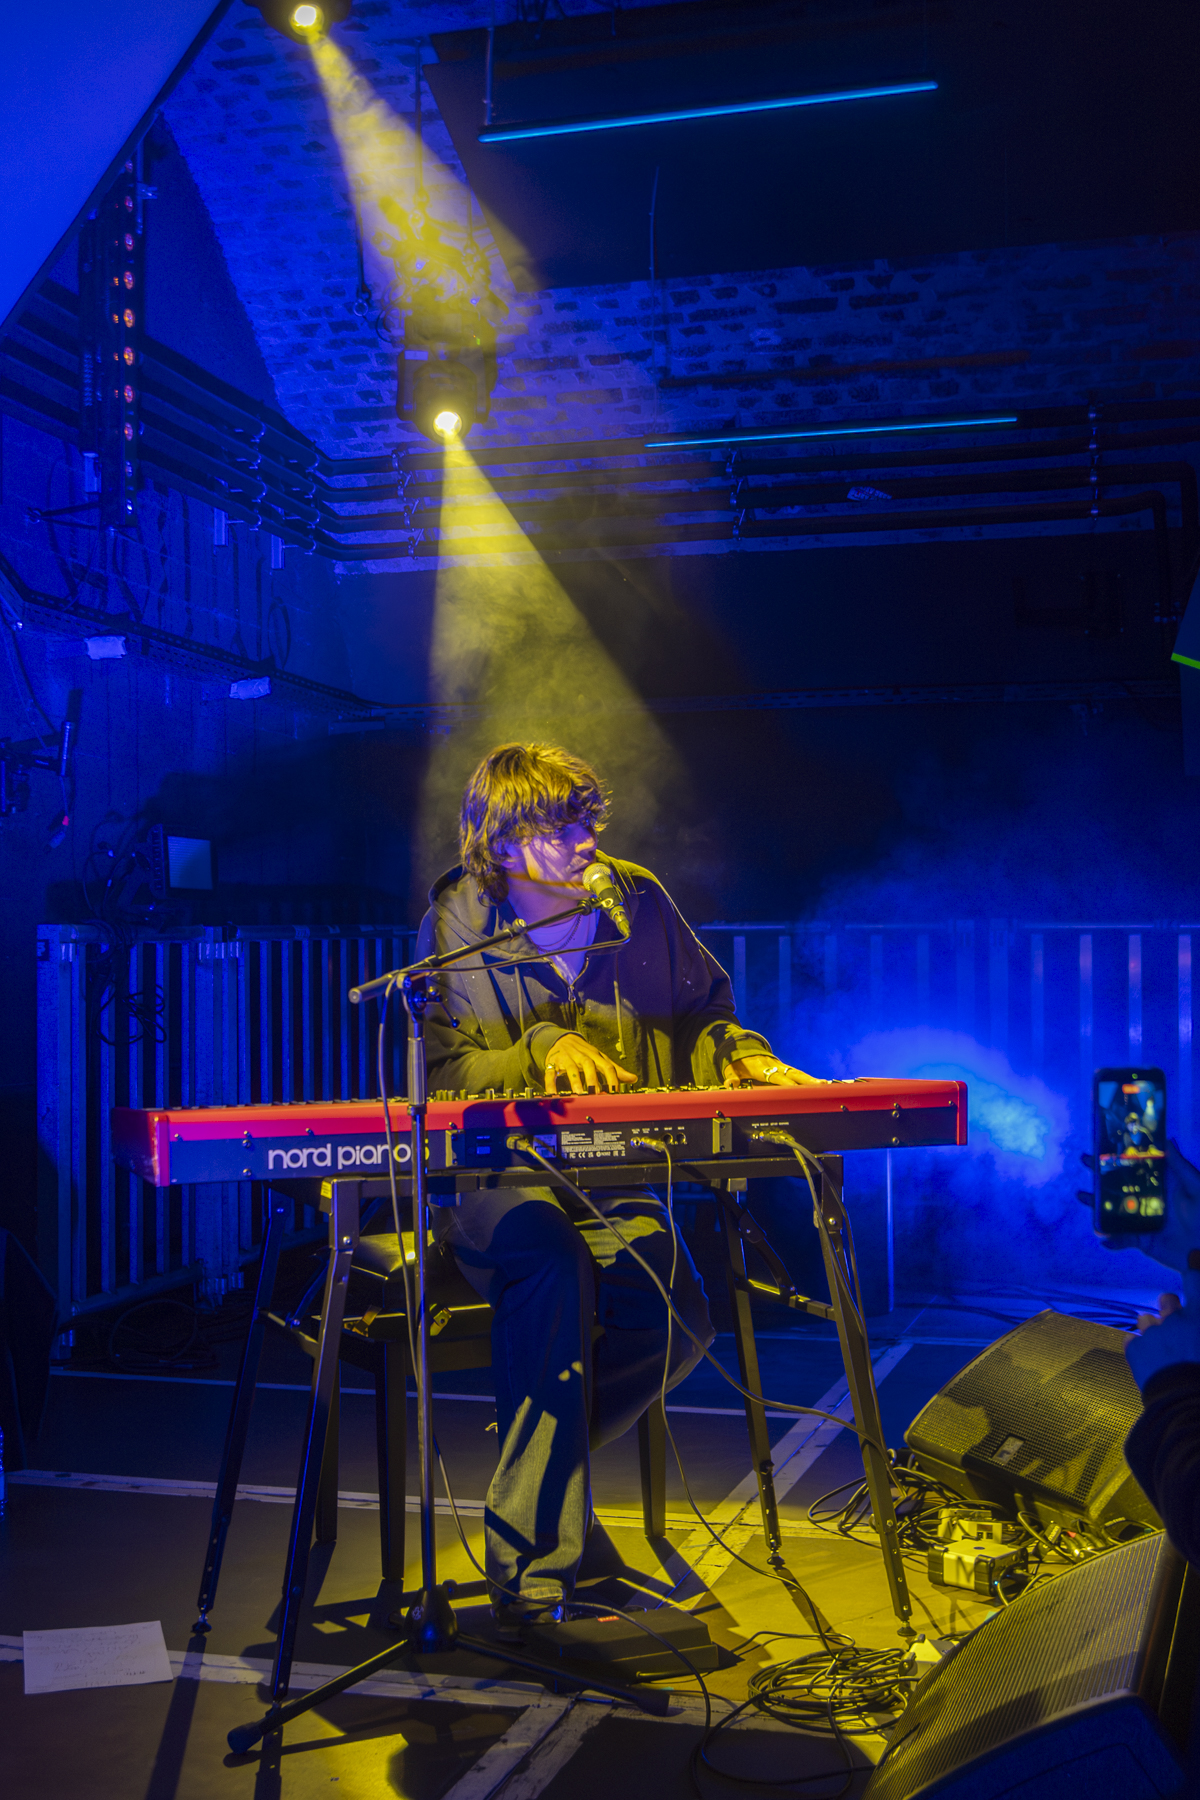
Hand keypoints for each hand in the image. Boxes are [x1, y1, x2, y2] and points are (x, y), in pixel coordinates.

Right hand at [543, 1034, 636, 1095]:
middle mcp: (581, 1056)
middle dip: (592, 1078)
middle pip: (588, 1064)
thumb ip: (615, 1070)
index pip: (606, 1066)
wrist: (562, 1039)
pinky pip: (551, 1072)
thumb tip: (633, 1078)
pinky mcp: (553, 1063)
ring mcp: (567, 1058)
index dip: (611, 1079)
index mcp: (595, 1056)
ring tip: (578, 1093)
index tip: (614, 1092)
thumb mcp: (600, 1059)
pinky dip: (551, 1083)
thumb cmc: (584, 1052)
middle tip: (595, 1093)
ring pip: (571, 1067)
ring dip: (575, 1080)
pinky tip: (553, 1093)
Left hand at [722, 1054, 820, 1087]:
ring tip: (824, 1085)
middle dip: (806, 1080)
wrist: (743, 1047)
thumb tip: (731, 1084)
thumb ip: (731, 1078)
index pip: (775, 1077)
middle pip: (792, 1074)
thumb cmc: (738, 1061)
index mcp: (761, 1068)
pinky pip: (797, 1074)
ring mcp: (781, 1066)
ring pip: (798, 1073)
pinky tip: (820, 1084)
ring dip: (811, 1080)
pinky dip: (808, 1079)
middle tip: (819, 1086)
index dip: (785, 1083)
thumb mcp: (730, 1069)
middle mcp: (774, 1066)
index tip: (794, 1089)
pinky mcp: (784, 1068)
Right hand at [1098, 1139, 1199, 1273]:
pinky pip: (1122, 1239)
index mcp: (1160, 1184)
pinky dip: (1112, 1239)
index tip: (1105, 1142)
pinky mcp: (1141, 1240)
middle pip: (1119, 1184)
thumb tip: (1168, 1139)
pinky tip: (1103, 1237)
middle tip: (1085, 1160)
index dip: (1121, 1155)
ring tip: (1081, 1194)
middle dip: (1100, 1173)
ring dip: (1096, 1204)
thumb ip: (1181, 1166)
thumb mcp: (1196, 1188)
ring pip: (1113, 1210)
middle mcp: (1147, 1199)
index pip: (1136, 1167)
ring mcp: (1141, 1219)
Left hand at [1126, 1264, 1199, 1389]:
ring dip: (1152, 1331)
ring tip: (1162, 1352)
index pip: (1195, 1279)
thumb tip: (1193, 1333)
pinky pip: (1132, 1340)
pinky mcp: (1135, 1347)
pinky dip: (1139, 1349)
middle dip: (1168, 1309)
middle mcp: (1177, 1318)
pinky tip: (1149, 1364)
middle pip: (1167, 1299)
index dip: (1194, 1269)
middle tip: (1175, 1326)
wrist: (1186, 1406)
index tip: (1192, 1263)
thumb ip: (1198, 1330)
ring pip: (1146, 1320)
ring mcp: (1153, 1331)